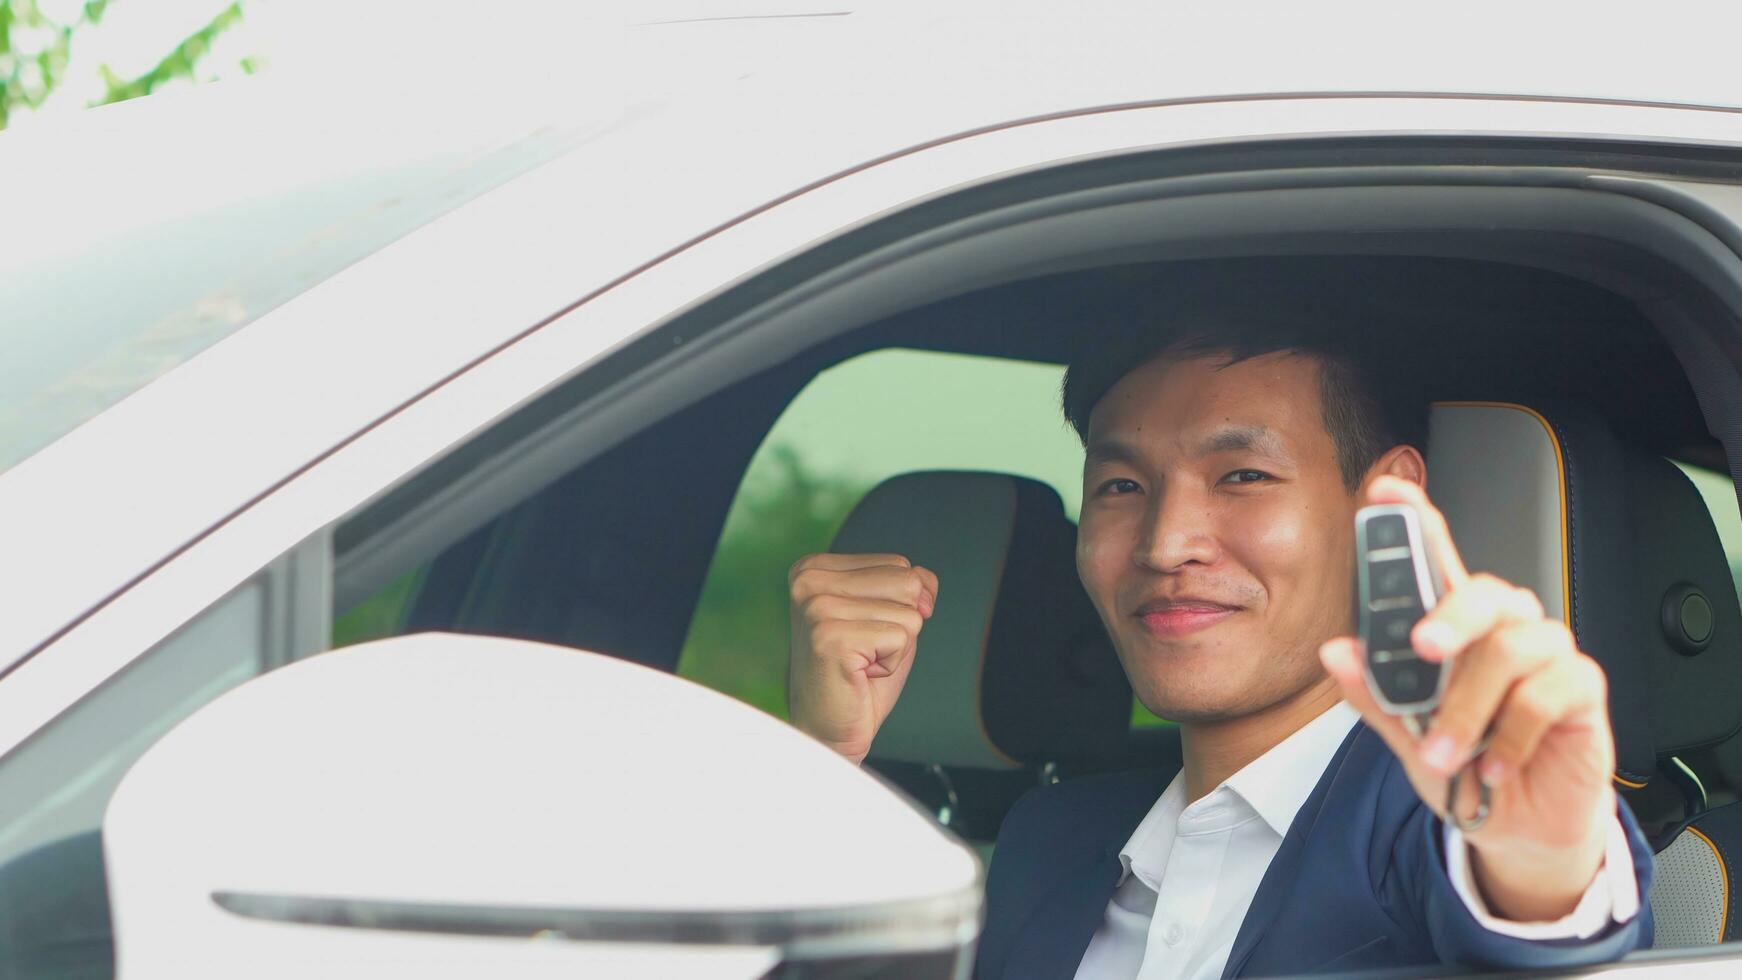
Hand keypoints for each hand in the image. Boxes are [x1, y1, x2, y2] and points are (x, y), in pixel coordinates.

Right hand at [787, 553, 937, 764]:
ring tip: (862, 664)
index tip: (864, 633)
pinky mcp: (829, 637)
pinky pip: (901, 638)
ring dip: (896, 647)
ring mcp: (816, 607)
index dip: (899, 606)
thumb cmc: (860, 676)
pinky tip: (860, 675)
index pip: (900, 565)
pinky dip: (891, 664)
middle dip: (900, 624)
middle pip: (906, 582)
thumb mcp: (890, 617)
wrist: (830, 731)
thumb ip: (910, 587)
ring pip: (908, 613)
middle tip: (865, 652)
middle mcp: (808, 580)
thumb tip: (924, 588)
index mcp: (814, 567)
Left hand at [1319, 475, 1615, 921]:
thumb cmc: (1462, 765)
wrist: (1516, 825)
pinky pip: (1545, 695)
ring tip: (1446, 752)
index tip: (1384, 493)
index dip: (1415, 520)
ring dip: (1468, 711)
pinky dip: (1510, 737)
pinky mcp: (1582, 688)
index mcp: (1454, 628)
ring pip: (1507, 651)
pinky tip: (1494, 765)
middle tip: (1423, 649)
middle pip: (1481, 591)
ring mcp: (1546, 653)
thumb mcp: (1404, 736)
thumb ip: (1373, 695)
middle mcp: (1503, 628)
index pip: (1437, 558)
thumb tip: (1336, 651)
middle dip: (1448, 617)